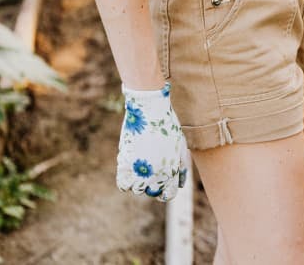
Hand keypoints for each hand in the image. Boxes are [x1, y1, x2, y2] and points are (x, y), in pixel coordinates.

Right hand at [116, 83, 188, 201]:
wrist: (149, 109)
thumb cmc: (168, 125)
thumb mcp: (180, 146)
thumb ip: (180, 166)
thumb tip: (180, 184)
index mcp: (172, 170)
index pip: (168, 194)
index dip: (166, 191)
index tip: (163, 185)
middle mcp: (156, 174)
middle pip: (153, 192)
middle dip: (153, 186)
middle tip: (152, 173)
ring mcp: (139, 170)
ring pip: (137, 189)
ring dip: (139, 183)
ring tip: (141, 170)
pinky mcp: (124, 163)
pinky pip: (123, 184)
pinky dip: (126, 181)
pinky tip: (130, 171)